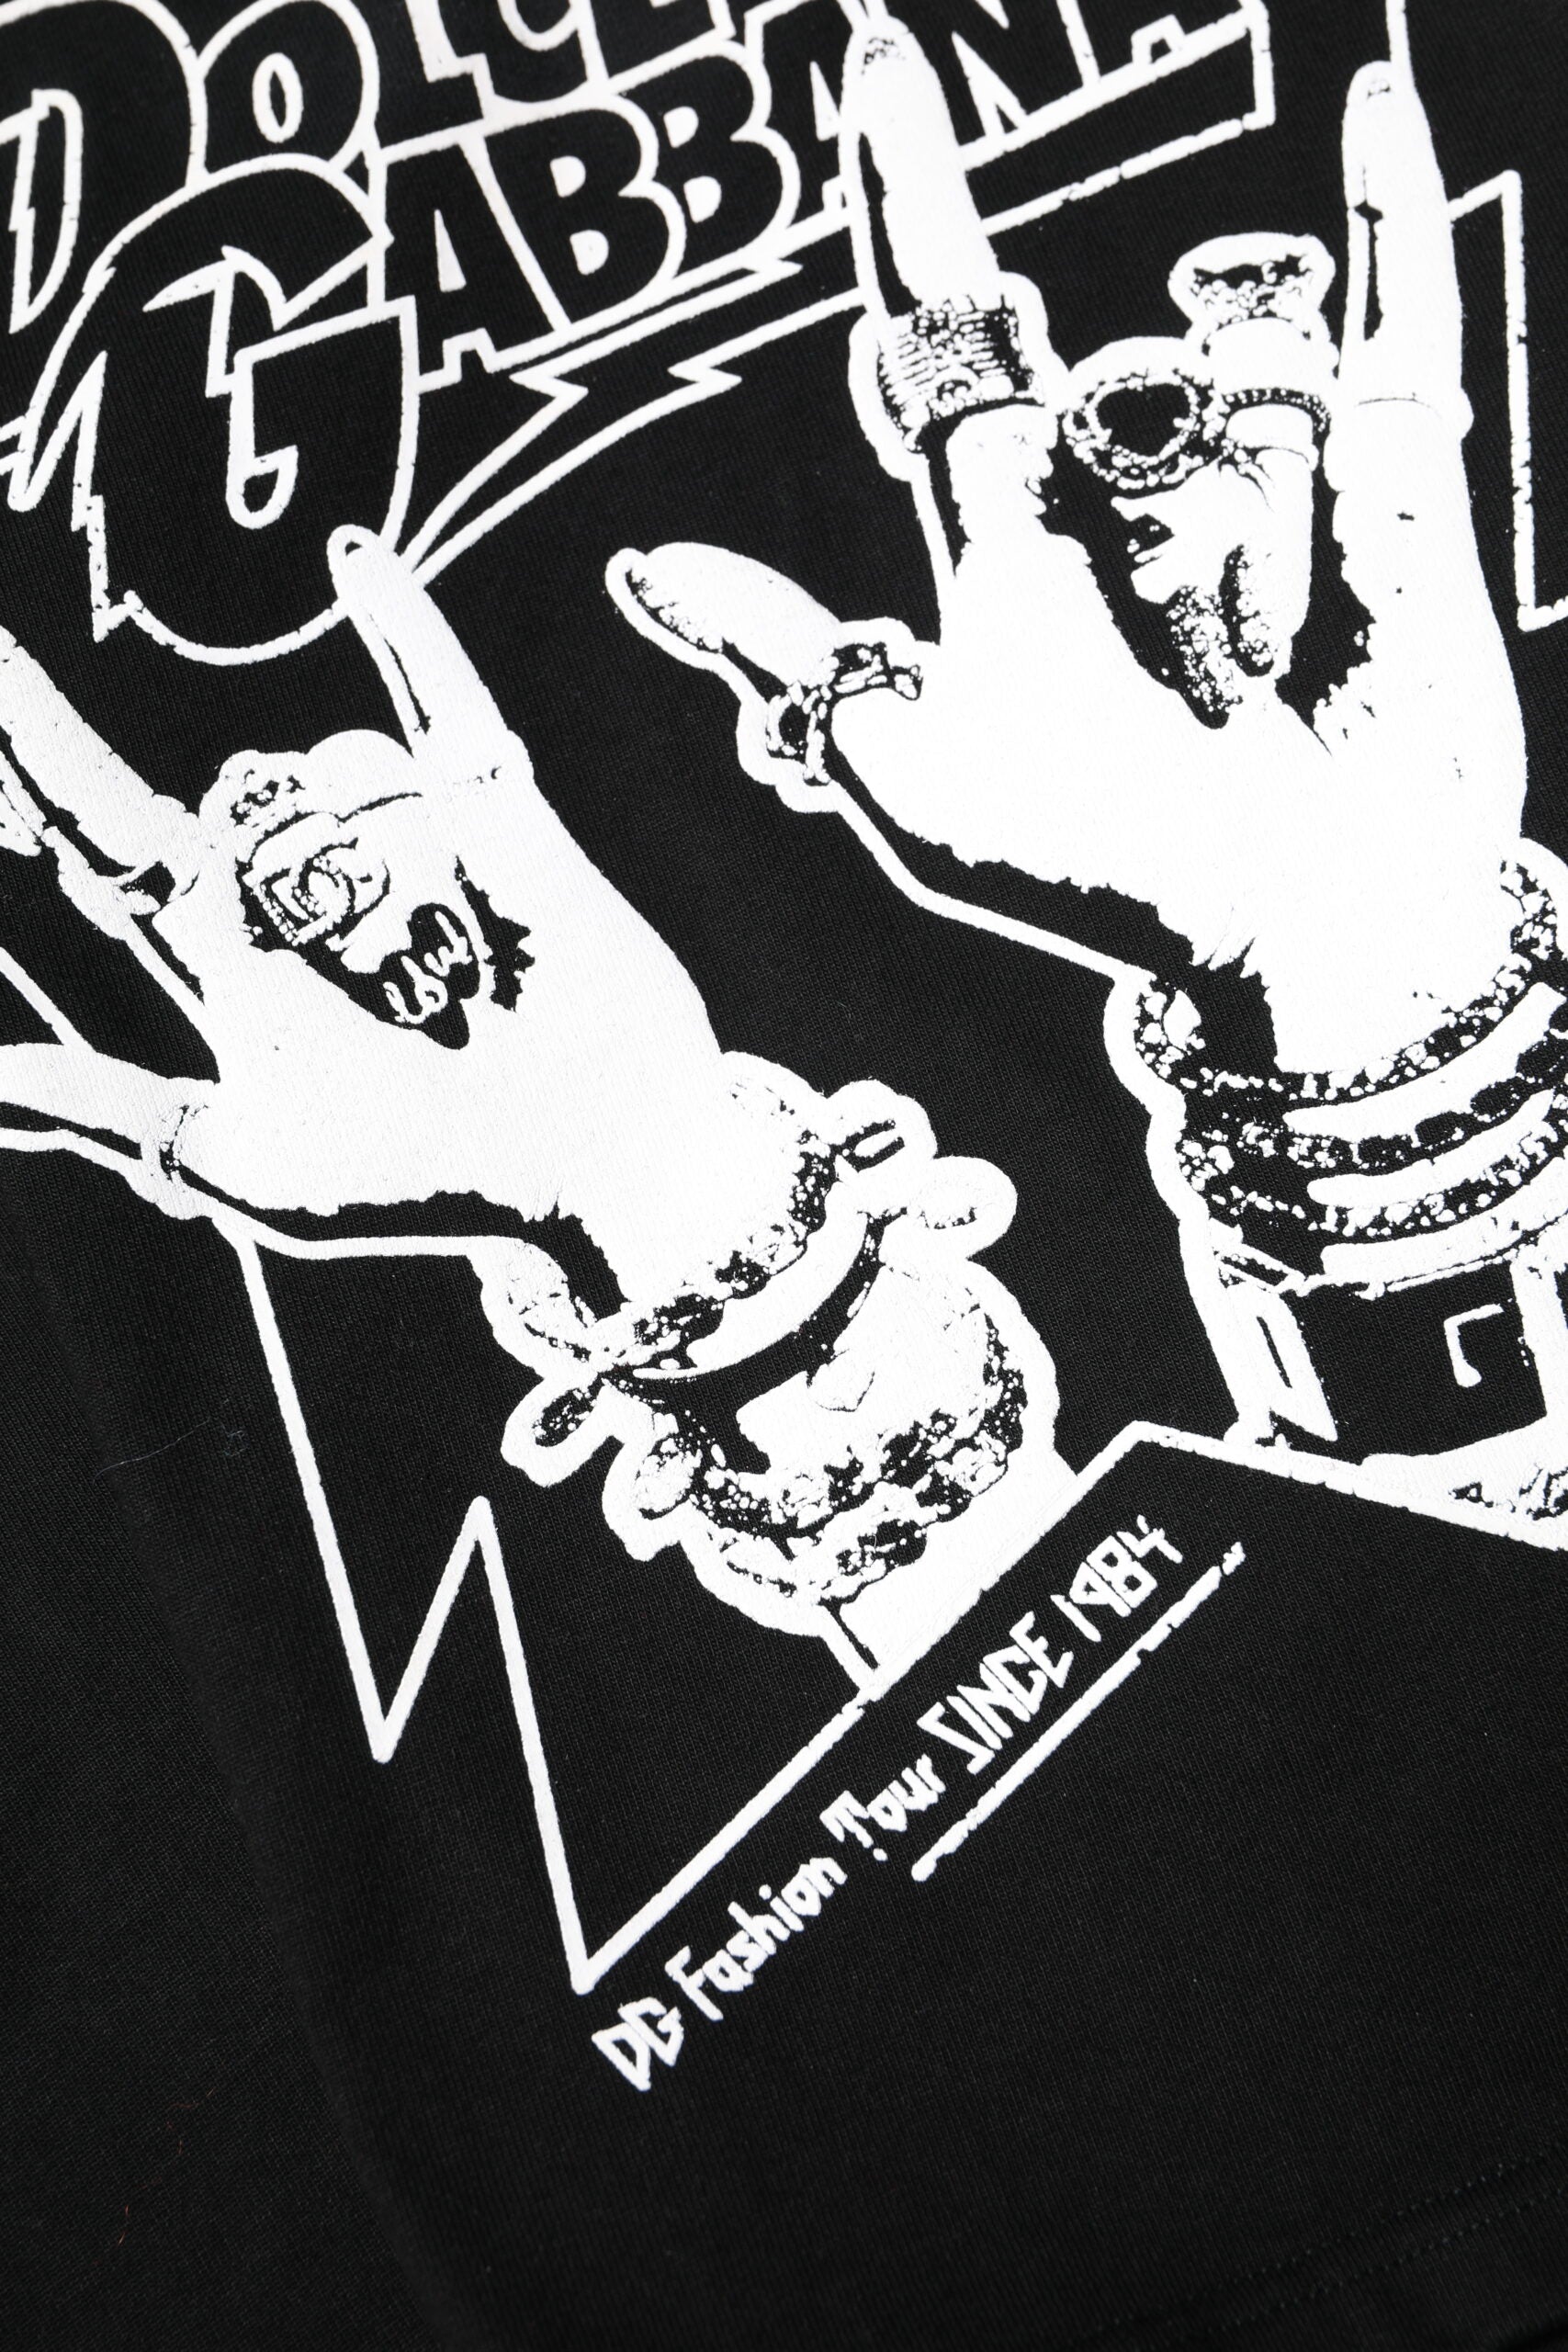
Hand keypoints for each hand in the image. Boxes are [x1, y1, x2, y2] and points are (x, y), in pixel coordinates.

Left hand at [0, 530, 788, 1293]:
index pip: (105, 835)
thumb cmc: (427, 1184)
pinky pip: (433, 699)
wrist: (598, 1166)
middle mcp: (306, 874)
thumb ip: (119, 1112)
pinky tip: (351, 558)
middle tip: (390, 1013)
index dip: (32, 760)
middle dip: (289, 902)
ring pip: (328, 777)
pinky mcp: (491, 805)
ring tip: (457, 974)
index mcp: (233, 957)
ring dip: (385, 880)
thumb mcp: (256, 1162)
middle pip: (232, 815)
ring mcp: (399, 831)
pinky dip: (404, 627)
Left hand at [611, 23, 1524, 1076]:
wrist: (1311, 942)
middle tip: (1169, 673)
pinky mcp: (1393, 483)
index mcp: (1006, 541)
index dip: (914, 204)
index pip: (945, 338)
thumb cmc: (1110, 891)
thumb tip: (641, 567)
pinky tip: (1375, 100)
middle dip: (1128, 491)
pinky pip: (1392, 329)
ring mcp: (1261, 475)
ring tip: (1263, 692)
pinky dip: (1396, 218)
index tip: (876, 64)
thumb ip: (800, 671)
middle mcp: (1128, 488)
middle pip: (1104, 381)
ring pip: (1235, 409)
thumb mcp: (927, 797)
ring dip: (1246, 569)